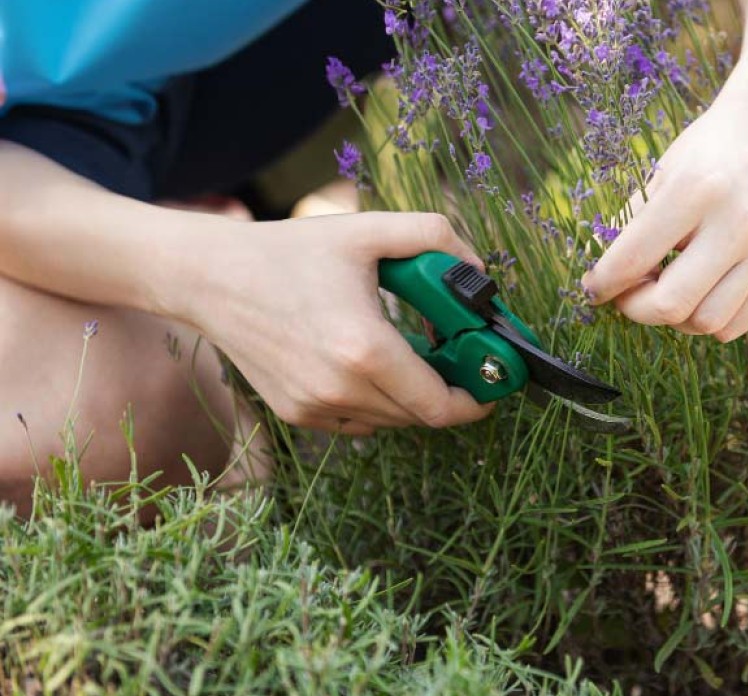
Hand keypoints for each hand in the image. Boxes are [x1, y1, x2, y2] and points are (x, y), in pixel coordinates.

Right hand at [174, 212, 492, 435]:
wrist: (209, 278)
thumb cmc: (289, 252)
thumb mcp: (369, 230)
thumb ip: (435, 237)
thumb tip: (478, 271)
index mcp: (364, 350)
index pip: (440, 405)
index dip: (477, 401)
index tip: (492, 383)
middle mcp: (340, 390)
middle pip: (421, 414)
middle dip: (449, 389)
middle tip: (454, 354)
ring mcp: (315, 408)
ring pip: (392, 420)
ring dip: (411, 394)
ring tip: (406, 349)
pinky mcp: (298, 414)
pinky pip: (360, 421)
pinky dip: (377, 400)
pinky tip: (368, 362)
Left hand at [582, 79, 747, 341]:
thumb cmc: (710, 151)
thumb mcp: (663, 173)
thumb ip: (631, 225)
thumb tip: (602, 278)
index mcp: (696, 190)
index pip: (634, 258)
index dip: (603, 283)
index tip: (593, 287)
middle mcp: (737, 224)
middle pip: (671, 304)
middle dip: (635, 309)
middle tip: (628, 293)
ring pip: (705, 323)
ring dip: (674, 317)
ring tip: (667, 288)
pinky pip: (734, 325)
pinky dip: (707, 320)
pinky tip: (699, 292)